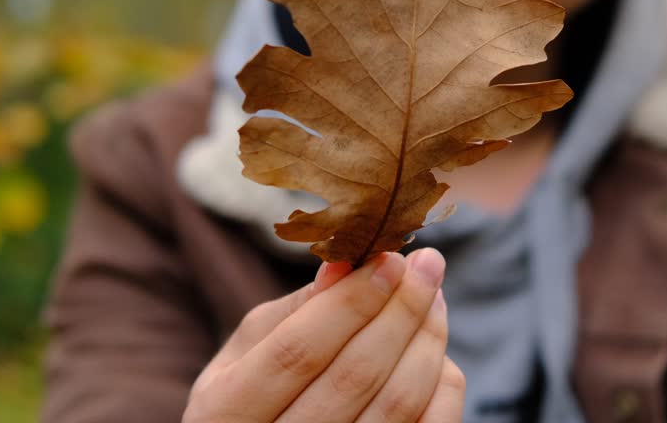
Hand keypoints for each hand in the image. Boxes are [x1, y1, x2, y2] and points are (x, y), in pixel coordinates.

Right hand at [184, 248, 464, 421]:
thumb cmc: (250, 393)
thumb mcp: (246, 352)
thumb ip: (295, 310)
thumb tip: (347, 262)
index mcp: (225, 412)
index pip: (298, 350)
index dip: (350, 303)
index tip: (391, 260)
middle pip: (355, 376)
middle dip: (401, 311)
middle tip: (429, 264)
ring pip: (397, 405)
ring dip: (427, 340)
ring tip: (434, 298)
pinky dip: (441, 383)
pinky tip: (434, 348)